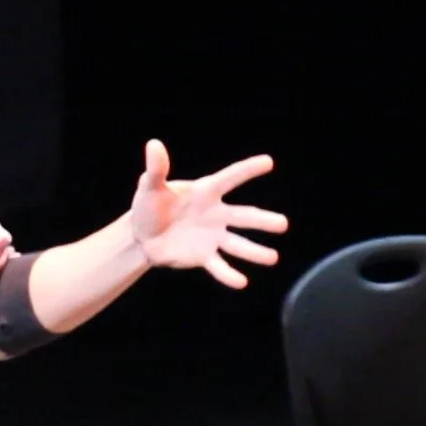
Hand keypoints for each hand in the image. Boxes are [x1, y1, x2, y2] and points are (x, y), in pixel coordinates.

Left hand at [130, 139, 288, 288]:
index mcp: (206, 192)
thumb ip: (156, 169)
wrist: (142, 236)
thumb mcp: (150, 187)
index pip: (230, 178)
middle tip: (283, 224)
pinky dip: (229, 275)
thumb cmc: (149, 206)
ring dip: (255, 252)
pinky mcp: (203, 256)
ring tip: (272, 258)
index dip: (247, 170)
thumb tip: (153, 144)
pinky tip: (242, 282)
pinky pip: (219, 266)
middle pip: (243, 216)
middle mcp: (216, 214)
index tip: (268, 162)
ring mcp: (212, 237)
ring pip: (238, 244)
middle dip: (263, 221)